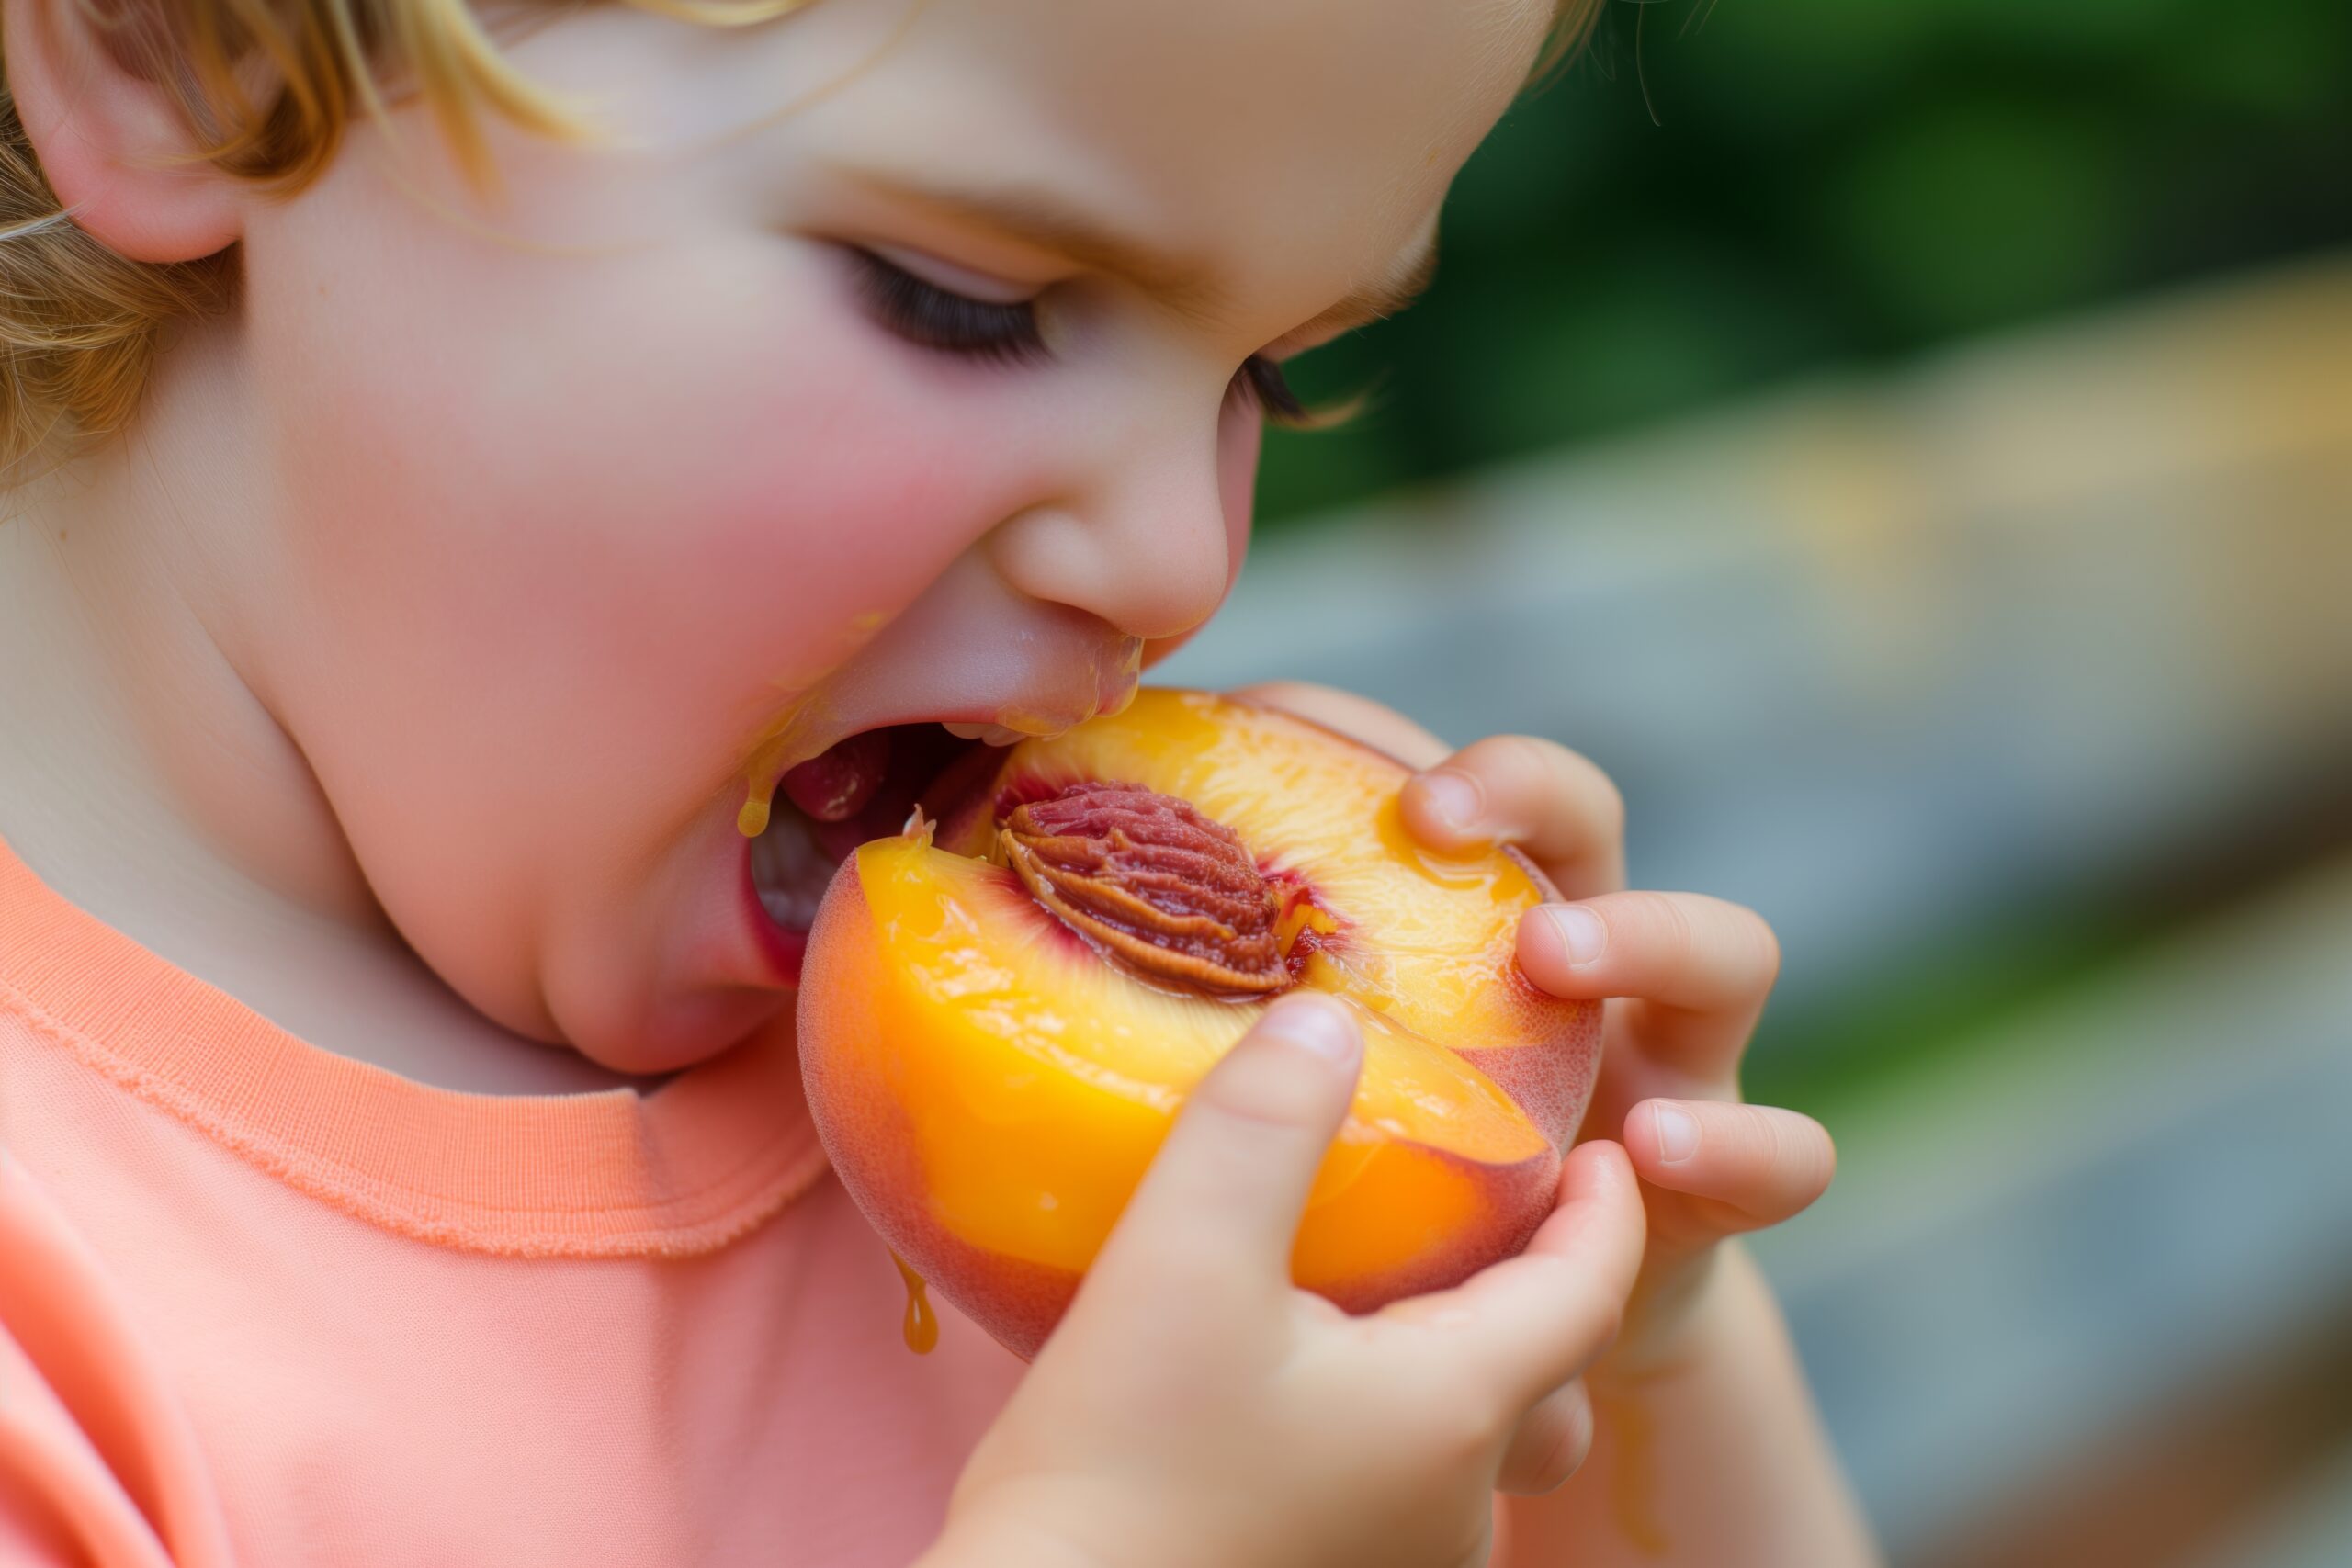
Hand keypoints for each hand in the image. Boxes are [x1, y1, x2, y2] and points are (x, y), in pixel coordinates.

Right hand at [929, 994, 1646, 1567]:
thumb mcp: (1181, 1268)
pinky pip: (1399, 1487)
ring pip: (1467, 1437)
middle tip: (1488, 1194)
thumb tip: (1327, 1018)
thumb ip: (1263, 1126)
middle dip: (1534, 1274)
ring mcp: (1398, 1566)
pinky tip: (1300, 1382)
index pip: (1591, 1290)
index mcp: (1455, 1409)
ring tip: (1387, 1275)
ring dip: (1453, 1350)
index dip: (1609, 1210)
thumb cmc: (1116, 1474)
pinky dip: (1386, 1415)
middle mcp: (1456, 1505)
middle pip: (1540, 1367)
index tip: (1599, 1149)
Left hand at [1232, 682, 1834, 1376]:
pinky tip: (1664, 1164)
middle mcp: (1567, 956)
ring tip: (1551, 959)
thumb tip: (929, 933)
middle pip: (1588, 818)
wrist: (1505, 1334)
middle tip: (1434, 818)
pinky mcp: (1714, 1172)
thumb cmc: (1367, 1189)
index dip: (1372, 735)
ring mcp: (1658, 1049)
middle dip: (1528, 796)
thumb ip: (1164, 1017)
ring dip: (1649, 944)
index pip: (1428, 782)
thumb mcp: (1269, 1094)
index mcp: (1452, 920)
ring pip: (1721, 947)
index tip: (1277, 722)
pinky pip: (1779, 1145)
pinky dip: (1742, 1147)